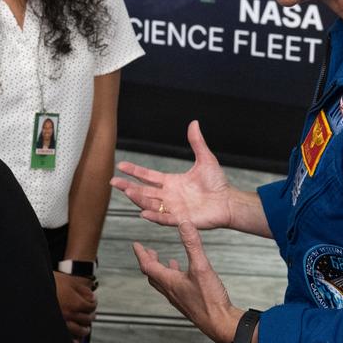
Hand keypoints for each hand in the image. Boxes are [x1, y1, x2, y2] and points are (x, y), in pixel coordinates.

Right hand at [52, 271, 96, 342]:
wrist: (35, 288)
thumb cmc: (52, 284)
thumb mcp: (70, 282)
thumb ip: (84, 290)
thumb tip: (92, 297)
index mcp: (75, 303)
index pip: (91, 306)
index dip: (93, 303)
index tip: (92, 302)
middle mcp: (70, 315)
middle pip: (87, 318)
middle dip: (90, 315)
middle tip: (91, 314)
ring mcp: (63, 323)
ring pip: (80, 331)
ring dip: (85, 330)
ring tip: (85, 328)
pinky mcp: (56, 328)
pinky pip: (68, 339)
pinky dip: (74, 342)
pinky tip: (77, 342)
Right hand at [111, 120, 232, 229]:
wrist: (229, 201)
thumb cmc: (218, 183)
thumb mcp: (205, 159)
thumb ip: (196, 142)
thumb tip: (194, 123)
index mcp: (171, 182)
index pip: (148, 176)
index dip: (134, 171)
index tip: (120, 165)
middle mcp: (169, 196)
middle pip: (144, 191)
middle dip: (128, 186)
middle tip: (113, 182)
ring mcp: (174, 208)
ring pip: (151, 204)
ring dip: (138, 199)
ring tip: (127, 191)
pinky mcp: (182, 219)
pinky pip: (165, 219)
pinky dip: (154, 216)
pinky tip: (144, 212)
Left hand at [133, 221, 240, 342]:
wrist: (220, 324)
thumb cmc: (209, 300)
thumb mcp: (201, 267)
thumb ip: (193, 245)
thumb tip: (184, 224)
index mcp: (169, 281)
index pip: (147, 266)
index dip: (141, 254)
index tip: (136, 245)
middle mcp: (171, 291)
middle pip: (153, 275)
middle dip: (149, 261)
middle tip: (148, 252)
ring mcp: (179, 299)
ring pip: (164, 282)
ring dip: (162, 270)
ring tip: (167, 261)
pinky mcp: (188, 303)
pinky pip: (176, 289)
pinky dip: (176, 278)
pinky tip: (186, 277)